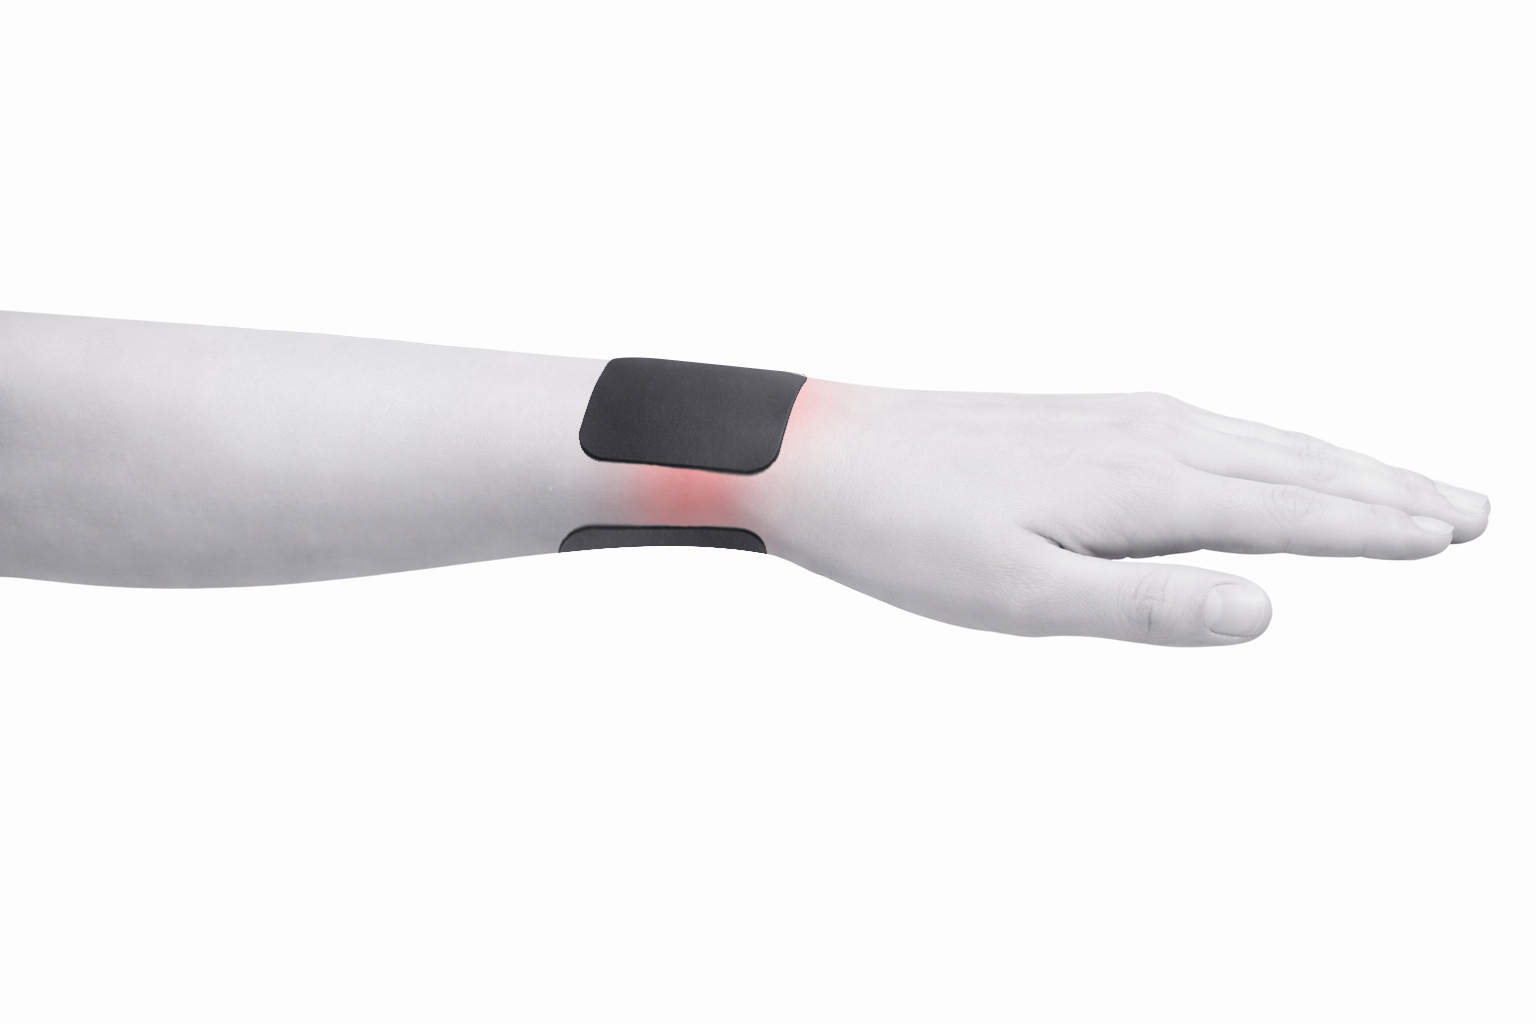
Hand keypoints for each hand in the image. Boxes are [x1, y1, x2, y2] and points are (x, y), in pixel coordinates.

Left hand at [752, 382, 1489, 645]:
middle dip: (1384, 490)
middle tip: (1471, 512)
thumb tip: (1270, 611)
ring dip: (1333, 465)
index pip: (1291, 510)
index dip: (1377, 529)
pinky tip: (1260, 461)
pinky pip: (1203, 431)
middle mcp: (1143, 437)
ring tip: (1395, 487)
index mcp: (1142, 486)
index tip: (1456, 535)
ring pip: (1252, 443)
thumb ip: (1147, 606)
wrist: (816, 457)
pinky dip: (1263, 449)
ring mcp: (1110, 419)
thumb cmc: (906, 533)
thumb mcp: (1020, 596)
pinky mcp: (1078, 420)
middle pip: (1292, 465)